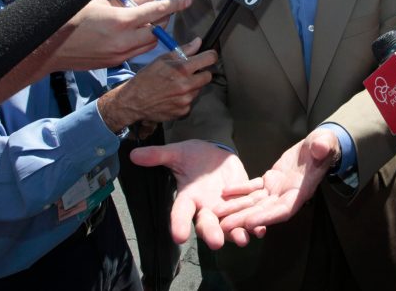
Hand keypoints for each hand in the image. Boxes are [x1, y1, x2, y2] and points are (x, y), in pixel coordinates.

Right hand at [48, 0, 192, 70]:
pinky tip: (131, 34)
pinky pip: (136, 51)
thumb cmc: (70, 18)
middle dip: (162, 20)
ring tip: (145, 21)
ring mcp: (119, 54)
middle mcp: (123, 41)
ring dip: (152, 33)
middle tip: (161, 9)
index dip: (174, 5)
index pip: (156, 11)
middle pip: (157, 31)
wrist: (48, 47)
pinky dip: (139, 42)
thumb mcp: (99, 1)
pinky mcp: (114, 62)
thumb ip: (127, 1)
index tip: (186, 0)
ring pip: (149, 44)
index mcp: (120, 21)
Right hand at [97, 39, 216, 129]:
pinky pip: (191, 102)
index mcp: (182, 69)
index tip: (209, 56)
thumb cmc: (146, 78)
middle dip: (201, 73)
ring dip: (192, 86)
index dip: (211, 56)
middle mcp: (187, 85)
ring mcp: (186, 100)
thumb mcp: (162, 60)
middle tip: (189, 73)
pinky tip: (173, 96)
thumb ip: (183, 50)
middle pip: (208, 76)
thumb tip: (198, 42)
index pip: (209, 59)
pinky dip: (185, 98)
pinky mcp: (183, 111)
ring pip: (199, 89)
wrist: (134, 101)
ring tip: (176, 86)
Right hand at [130, 140, 256, 248]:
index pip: (180, 214)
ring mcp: (225, 207)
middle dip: (211, 233)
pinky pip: (248, 215)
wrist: (215, 156)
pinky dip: (254, 224)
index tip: (178, 237)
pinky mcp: (243, 202)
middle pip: (207, 224)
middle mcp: (205, 207)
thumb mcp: (177, 153)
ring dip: (235, 233)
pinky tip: (260, 229)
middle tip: (216, 242)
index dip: (178, 225)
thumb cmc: (193, 156)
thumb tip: (134, 154)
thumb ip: (158, 155)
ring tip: (242, 239)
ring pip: (229, 225)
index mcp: (188, 198)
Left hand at [217, 128, 340, 231]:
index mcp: (301, 191)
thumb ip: (323, 147)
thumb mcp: (326, 144)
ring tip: (216, 213)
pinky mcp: (271, 180)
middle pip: (263, 211)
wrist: (319, 145)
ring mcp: (278, 189)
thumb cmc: (325, 146)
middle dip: (243, 219)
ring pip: (255, 202)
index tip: (249, 223)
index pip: (283, 209)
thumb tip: (319, 148)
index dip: (267, 217)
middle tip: (223, 226)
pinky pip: (253, 187)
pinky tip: (224, 192)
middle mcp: (287, 195)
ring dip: (236, 207)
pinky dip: (239, 190)